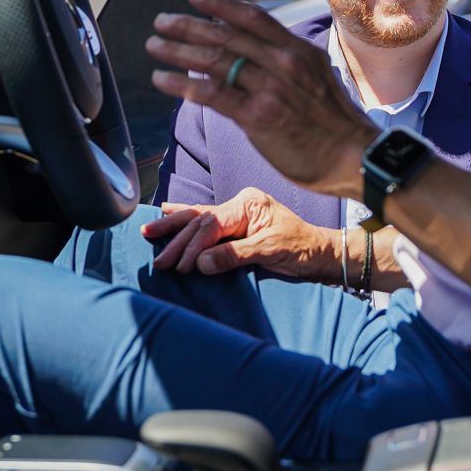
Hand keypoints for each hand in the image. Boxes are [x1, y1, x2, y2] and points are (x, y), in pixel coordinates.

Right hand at [141, 187, 344, 281]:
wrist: (321, 253)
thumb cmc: (302, 248)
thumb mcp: (269, 251)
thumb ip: (234, 255)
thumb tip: (200, 263)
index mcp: (247, 204)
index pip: (211, 224)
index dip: (194, 245)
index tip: (181, 266)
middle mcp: (240, 204)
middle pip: (200, 220)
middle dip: (177, 240)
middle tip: (159, 260)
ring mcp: (238, 213)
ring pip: (198, 220)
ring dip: (174, 228)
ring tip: (149, 230)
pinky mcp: (237, 225)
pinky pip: (206, 223)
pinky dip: (186, 220)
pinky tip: (169, 212)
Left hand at [147, 0, 377, 196]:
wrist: (354, 156)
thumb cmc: (333, 121)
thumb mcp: (315, 75)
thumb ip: (283, 60)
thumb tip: (249, 49)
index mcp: (297, 50)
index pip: (253, 17)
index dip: (220, 2)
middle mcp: (283, 63)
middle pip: (226, 36)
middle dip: (188, 25)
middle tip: (162, 21)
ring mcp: (270, 89)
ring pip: (215, 61)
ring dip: (179, 51)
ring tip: (155, 46)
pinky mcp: (259, 117)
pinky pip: (213, 95)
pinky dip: (184, 84)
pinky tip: (164, 80)